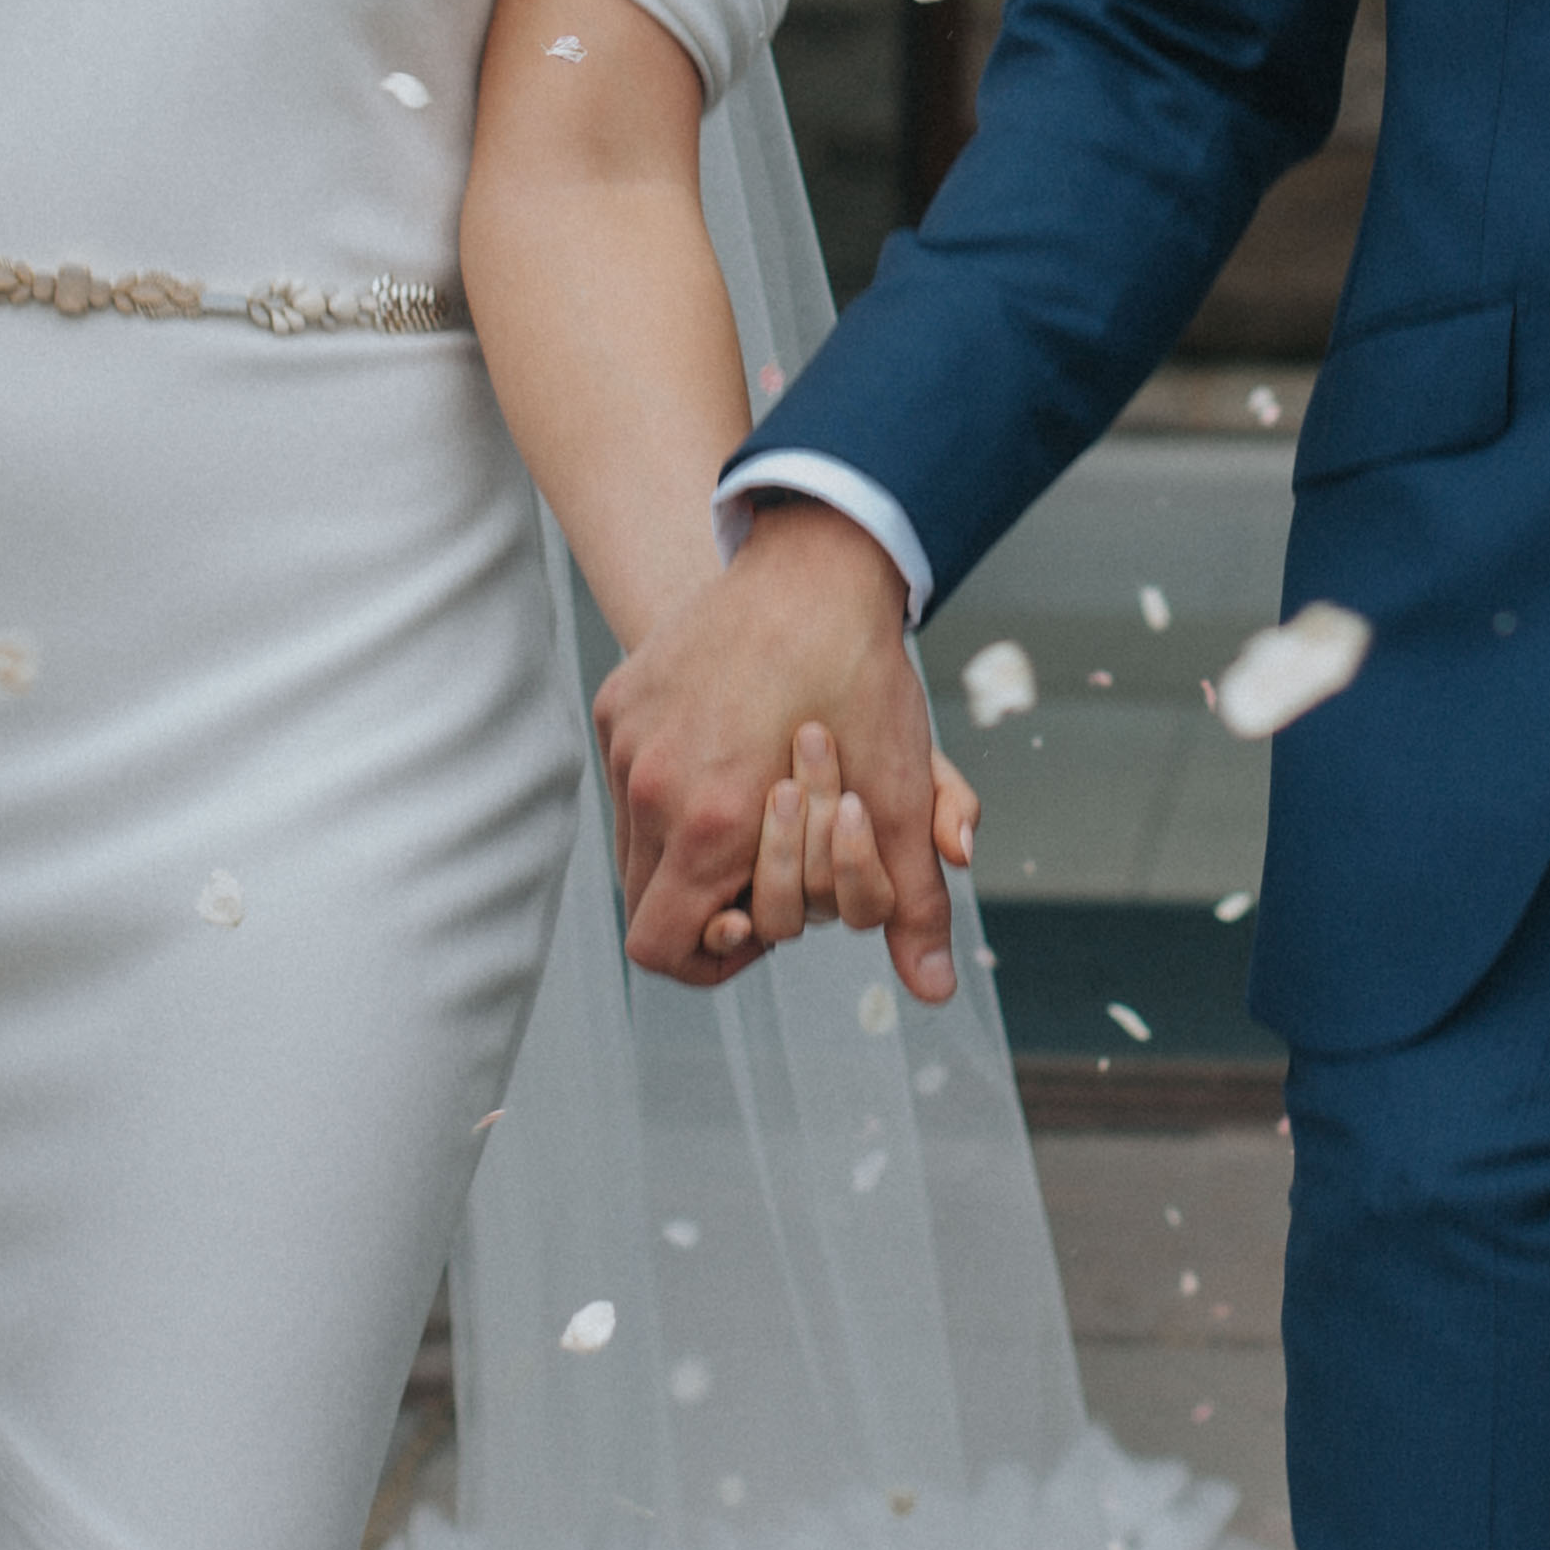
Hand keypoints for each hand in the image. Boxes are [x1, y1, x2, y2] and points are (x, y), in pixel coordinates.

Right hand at [596, 500, 956, 1002]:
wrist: (816, 559)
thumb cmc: (861, 675)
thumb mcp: (900, 791)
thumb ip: (910, 900)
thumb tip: (932, 990)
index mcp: (710, 820)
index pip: (662, 948)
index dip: (713, 957)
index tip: (762, 921)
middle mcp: (649, 784)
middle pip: (647, 902)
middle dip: (709, 902)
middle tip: (770, 863)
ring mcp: (626, 739)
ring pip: (635, 841)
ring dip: (690, 845)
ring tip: (755, 801)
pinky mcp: (617, 701)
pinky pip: (627, 777)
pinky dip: (672, 787)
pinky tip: (731, 747)